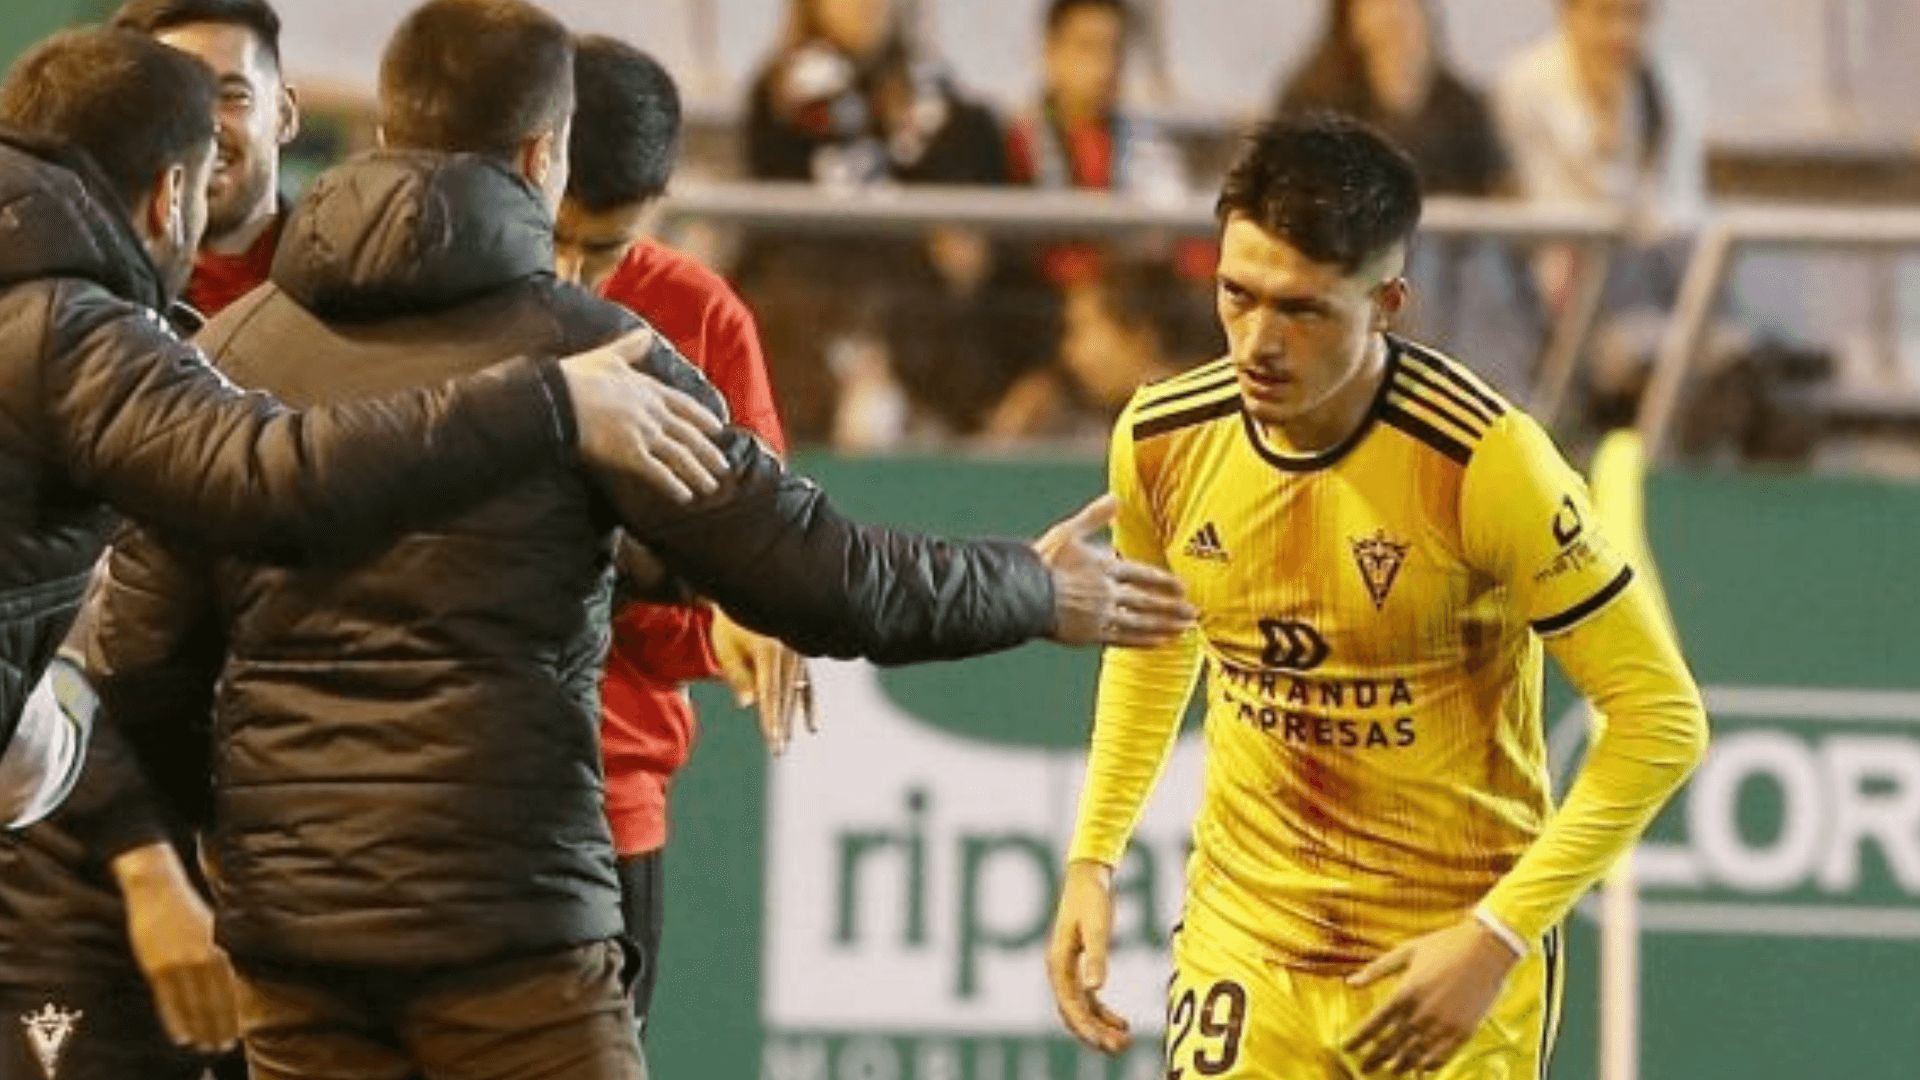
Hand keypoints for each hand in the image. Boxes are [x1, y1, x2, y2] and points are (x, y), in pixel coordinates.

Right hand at [112, 844, 237, 1053]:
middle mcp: (204, 958)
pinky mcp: (157, 967)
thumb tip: (233, 980)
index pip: (230, 991)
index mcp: (220, 948)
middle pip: (213, 1003)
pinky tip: (182, 1038)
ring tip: (205, 1048)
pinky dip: (176, 1021)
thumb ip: (221, 953)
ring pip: (192, 1006)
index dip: (233, 1016)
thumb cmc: (186, 909)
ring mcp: (180, 964)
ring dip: (200, 1031)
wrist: (158, 888)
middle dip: (219, 1028)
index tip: (238, 1035)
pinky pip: (168, 1001)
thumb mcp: (212, 928)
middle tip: (223, 1049)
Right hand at [560, 328, 729, 503]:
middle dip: (708, 452)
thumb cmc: (578, 377)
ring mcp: (644, 434)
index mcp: (649, 390)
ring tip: (710, 487)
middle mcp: (653, 413)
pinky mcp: (631, 455)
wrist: (559, 398)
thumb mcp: (608, 356)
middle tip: (723, 467)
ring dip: (697, 473)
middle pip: (688, 435)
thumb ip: (630, 348)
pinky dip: (674, 486)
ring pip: (680, 456)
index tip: (719, 428)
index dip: (703, 418)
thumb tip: (645, 334)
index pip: (685, 405)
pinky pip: (659, 474)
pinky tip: (685, 498)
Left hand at [711, 609, 815, 755]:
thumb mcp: (726, 647)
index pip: (769, 692)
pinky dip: (809, 705)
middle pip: (785, 696)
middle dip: (781, 724)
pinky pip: (808, 685)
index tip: (772, 739)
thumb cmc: (732, 622)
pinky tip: (813, 726)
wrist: (752, 593)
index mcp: (769, 650)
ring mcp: (799, 654)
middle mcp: (789, 652)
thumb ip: (737, 676)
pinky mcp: (803, 656)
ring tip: (786, 741)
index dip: (771, 717)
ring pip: (797, 692)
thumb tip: (749, 704)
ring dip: (791, 719)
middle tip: (778, 749)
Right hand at [1033, 495, 1195, 647]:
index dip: (1164, 581)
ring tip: (1184, 629)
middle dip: (1172, 607)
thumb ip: (1094, 517)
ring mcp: (1100, 614)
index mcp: (1104, 567)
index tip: (1182, 587)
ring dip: (1165, 625)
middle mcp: (1107, 592)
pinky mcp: (1090, 634)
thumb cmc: (1043, 562)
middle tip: (1194, 613)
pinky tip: (1159, 642)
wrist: (1023, 592)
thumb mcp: (1068, 532)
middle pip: (1147, 600)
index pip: (1142, 574)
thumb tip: (1114, 498)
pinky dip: (1143, 641)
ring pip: (1140, 621)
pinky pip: (1123, 638)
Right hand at [1046, 860, 1130, 1053]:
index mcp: (1058, 964)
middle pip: (1073, 1013)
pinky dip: (1101, 1013)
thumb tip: (1096, 989)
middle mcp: (1058, 970)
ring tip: (1124, 1042)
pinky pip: (1085, 999)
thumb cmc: (1092, 898)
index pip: (1071, 1006)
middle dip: (1095, 1034)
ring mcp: (1066, 969)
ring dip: (1099, 1027)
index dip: (1088, 1028)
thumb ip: (1096, 957)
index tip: (1107, 1044)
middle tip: (1122, 1048)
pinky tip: (1122, 1022)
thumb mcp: (1097, 927)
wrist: (1087, 876)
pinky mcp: (1076, 965)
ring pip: (1079, 1010)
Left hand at [1342, 918, 1520, 1074]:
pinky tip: (1420, 1068)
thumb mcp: (1406, 951)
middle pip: (1392, 1043)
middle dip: (1375, 1057)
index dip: (1359, 1039)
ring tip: (1389, 1071)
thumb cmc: (1444, 945)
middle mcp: (1422, 1012)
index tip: (1347, 1048)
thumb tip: (1350, 983)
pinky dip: (1428, 1065)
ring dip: (1400, 1065)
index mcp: (1405, 991)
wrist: (1487, 947)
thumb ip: (1377, 970)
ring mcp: (1444, 1024)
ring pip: (1415, 1054)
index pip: (1374, 1024)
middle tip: (1364, 1067)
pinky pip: (1442, 1056)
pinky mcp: (1464, 1031)